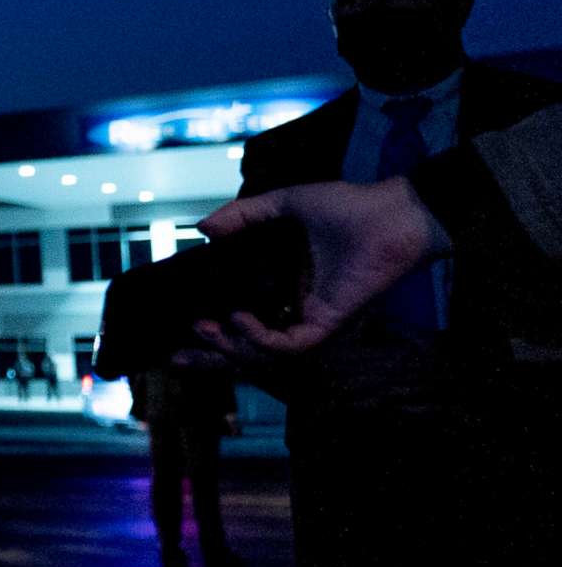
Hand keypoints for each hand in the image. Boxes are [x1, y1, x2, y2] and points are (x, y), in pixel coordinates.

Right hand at [189, 178, 445, 357]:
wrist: (391, 213)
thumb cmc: (348, 208)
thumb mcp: (283, 206)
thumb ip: (242, 216)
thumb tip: (202, 230)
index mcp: (284, 289)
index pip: (242, 321)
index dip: (212, 335)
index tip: (178, 332)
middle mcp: (295, 310)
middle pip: (247, 349)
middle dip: (211, 359)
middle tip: (176, 356)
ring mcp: (312, 320)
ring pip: (264, 355)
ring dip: (230, 348)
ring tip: (204, 327)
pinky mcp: (328, 324)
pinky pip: (289, 346)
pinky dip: (260, 338)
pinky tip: (238, 317)